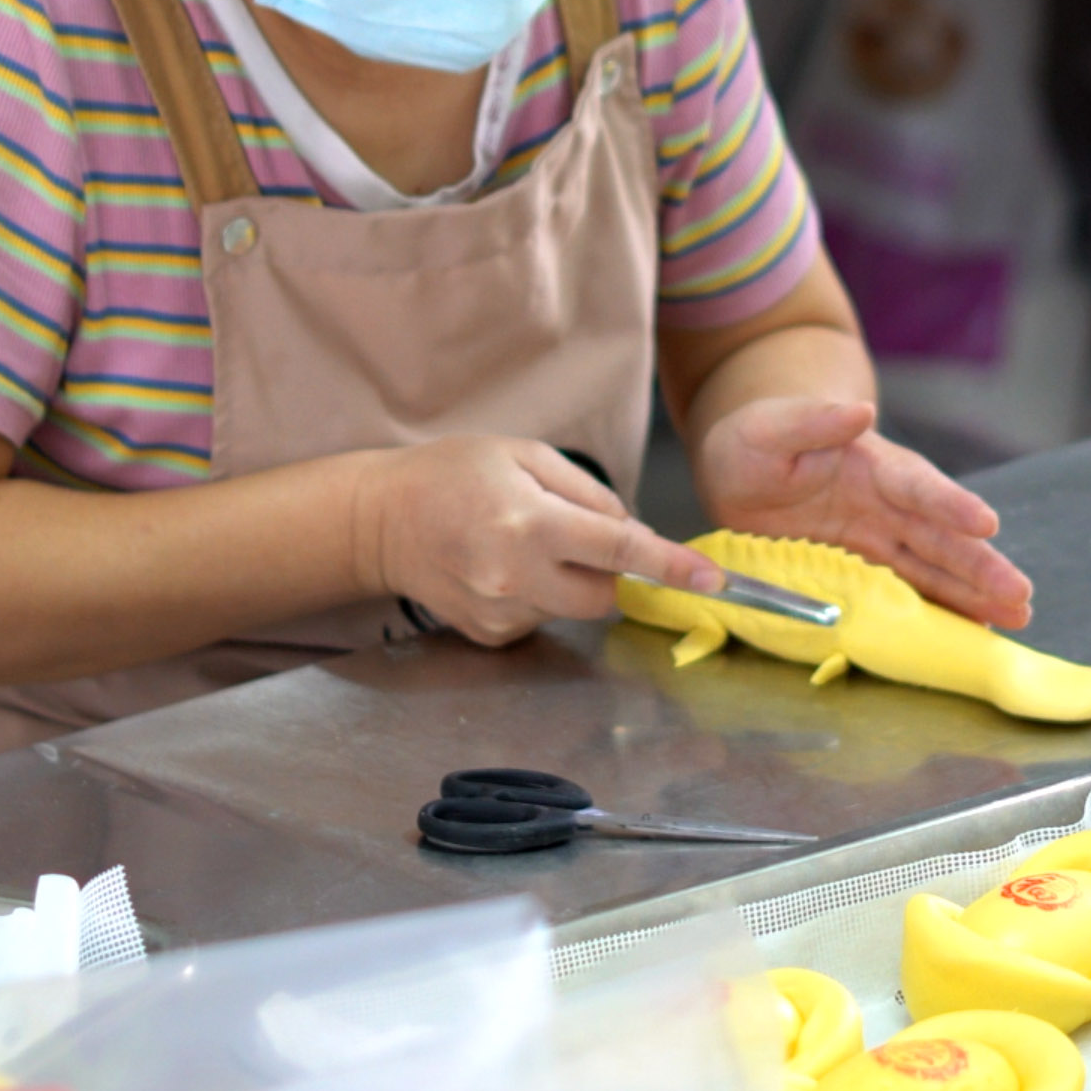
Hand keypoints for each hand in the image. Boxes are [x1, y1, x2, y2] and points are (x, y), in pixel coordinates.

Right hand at [353, 436, 717, 644]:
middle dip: (613, 571)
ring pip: (574, 607)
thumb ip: (587, 492)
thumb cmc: (452, 475)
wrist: (380, 521)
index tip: (710, 581)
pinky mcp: (491, 635)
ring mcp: (501, 613)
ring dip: (570, 579)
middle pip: (606, 595)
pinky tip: (504, 567)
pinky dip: (541, 594)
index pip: (619, 550)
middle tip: (579, 534)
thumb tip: (632, 530)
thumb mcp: (525, 455)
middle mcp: (516, 576)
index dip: (670, 567)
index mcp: (530, 523)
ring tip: (522, 542)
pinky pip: (544, 618)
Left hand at [694, 398, 1033, 627]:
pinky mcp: (865, 571)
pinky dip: (939, 613)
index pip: (918, 486)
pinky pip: (908, 593)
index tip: (987, 524)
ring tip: (1016, 617)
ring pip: (935, 570)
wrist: (743, 468)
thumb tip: (858, 409)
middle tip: (1019, 593)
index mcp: (874, 466)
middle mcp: (888, 506)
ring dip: (974, 595)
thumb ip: (813, 421)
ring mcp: (881, 541)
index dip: (951, 506)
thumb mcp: (773, 426)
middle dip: (980, 566)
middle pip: (941, 538)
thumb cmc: (758, 440)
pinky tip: (972, 632)